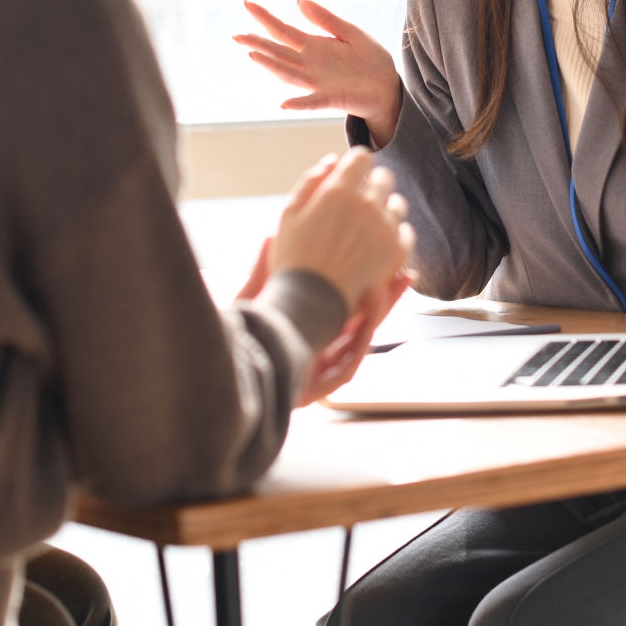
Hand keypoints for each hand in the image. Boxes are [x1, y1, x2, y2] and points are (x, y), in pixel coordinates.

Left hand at [234, 225, 414, 407]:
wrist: (220, 375)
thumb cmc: (236, 340)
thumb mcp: (250, 300)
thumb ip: (264, 270)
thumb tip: (270, 235)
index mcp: (308, 328)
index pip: (346, 302)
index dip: (366, 281)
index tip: (382, 257)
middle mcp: (318, 349)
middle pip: (362, 322)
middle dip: (385, 299)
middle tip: (405, 274)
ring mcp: (319, 371)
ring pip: (359, 344)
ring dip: (376, 318)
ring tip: (386, 289)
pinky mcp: (316, 390)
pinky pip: (347, 367)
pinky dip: (359, 344)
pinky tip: (366, 324)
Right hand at [236, 0, 402, 146]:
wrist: (389, 86)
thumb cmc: (370, 60)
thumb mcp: (350, 32)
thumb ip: (325, 18)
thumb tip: (298, 0)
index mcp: (313, 46)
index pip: (283, 30)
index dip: (265, 17)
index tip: (247, 3)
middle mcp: (309, 64)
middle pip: (278, 52)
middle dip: (257, 43)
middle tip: (236, 35)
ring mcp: (318, 82)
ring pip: (289, 73)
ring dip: (271, 66)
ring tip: (253, 56)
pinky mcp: (333, 98)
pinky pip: (313, 101)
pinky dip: (299, 103)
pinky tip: (284, 103)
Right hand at [271, 149, 414, 313]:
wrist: (310, 302)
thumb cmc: (293, 258)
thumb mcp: (288, 214)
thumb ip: (310, 181)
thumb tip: (333, 160)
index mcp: (338, 190)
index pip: (361, 158)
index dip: (356, 164)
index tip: (352, 176)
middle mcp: (367, 204)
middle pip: (384, 177)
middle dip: (373, 183)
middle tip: (360, 201)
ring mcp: (386, 228)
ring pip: (398, 204)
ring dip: (386, 208)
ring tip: (369, 227)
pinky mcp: (397, 251)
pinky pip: (406, 232)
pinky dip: (396, 233)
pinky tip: (379, 243)